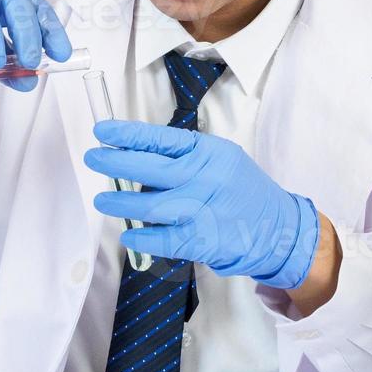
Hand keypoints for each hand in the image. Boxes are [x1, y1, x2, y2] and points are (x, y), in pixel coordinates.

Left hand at [84, 120, 320, 289]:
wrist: (277, 228)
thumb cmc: (242, 191)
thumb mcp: (220, 160)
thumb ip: (185, 158)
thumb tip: (135, 157)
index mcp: (209, 152)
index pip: (162, 139)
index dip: (129, 135)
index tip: (102, 131)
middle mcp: (206, 177)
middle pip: (152, 168)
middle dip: (117, 162)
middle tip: (93, 158)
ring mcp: (204, 210)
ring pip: (152, 205)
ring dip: (122, 203)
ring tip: (102, 200)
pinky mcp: (203, 240)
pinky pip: (164, 239)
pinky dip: (143, 238)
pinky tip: (128, 235)